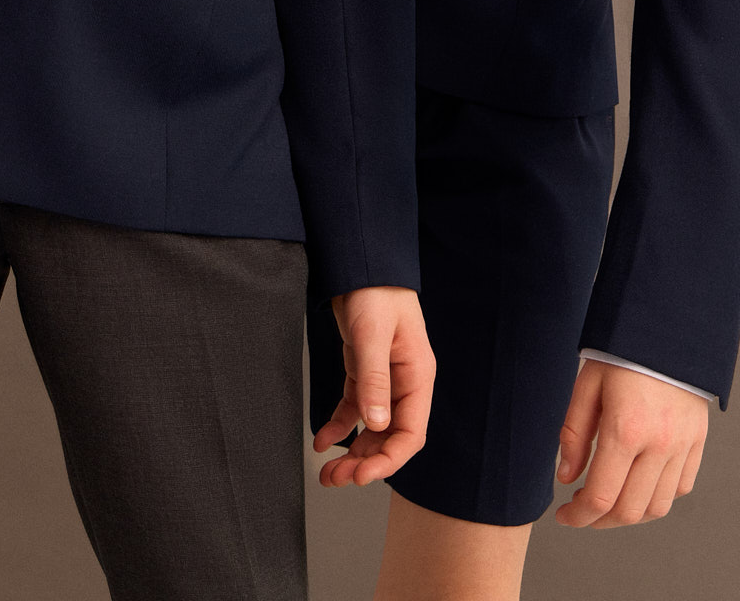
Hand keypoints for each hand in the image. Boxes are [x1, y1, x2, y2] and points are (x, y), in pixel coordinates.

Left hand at [312, 287, 434, 487]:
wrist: (361, 262)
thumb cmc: (376, 290)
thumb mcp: (373, 334)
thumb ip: (375, 378)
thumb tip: (377, 423)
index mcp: (417, 376)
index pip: (410, 432)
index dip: (389, 459)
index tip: (363, 475)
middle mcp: (404, 382)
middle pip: (390, 436)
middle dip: (365, 462)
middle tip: (337, 478)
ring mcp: (384, 379)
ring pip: (372, 428)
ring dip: (352, 451)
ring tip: (328, 471)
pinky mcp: (364, 371)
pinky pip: (355, 408)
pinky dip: (339, 426)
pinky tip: (322, 440)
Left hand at [555, 361, 707, 528]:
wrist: (667, 327)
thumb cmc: (620, 351)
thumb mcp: (587, 385)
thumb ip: (574, 434)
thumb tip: (565, 478)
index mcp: (625, 429)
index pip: (601, 497)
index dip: (578, 516)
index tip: (564, 516)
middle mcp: (659, 444)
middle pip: (629, 511)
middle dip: (599, 521)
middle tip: (581, 512)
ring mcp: (682, 445)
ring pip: (657, 507)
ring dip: (629, 514)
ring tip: (608, 501)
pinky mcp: (697, 441)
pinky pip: (681, 487)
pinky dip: (657, 497)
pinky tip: (637, 485)